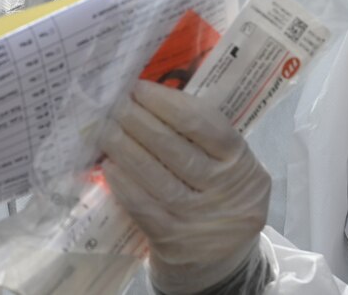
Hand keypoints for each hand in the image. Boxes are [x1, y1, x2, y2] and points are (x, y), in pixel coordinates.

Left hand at [100, 80, 270, 293]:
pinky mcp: (174, 241)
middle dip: (140, 121)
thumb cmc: (219, 195)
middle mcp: (224, 190)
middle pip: (176, 148)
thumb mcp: (228, 166)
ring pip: (157, 176)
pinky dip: (124, 184)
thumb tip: (153, 99)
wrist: (221, 260)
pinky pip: (144, 207)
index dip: (168, 103)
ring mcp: (199, 218)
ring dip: (126, 148)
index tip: (140, 88)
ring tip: (106, 129)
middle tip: (116, 104)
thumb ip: (203, 138)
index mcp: (240, 162)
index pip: (204, 124)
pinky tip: (109, 166)